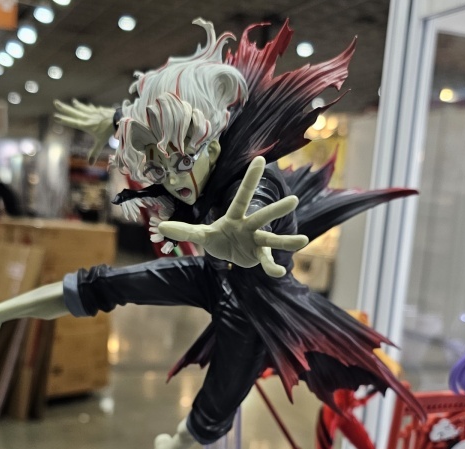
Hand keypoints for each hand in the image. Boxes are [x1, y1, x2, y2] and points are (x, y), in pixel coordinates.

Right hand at [54, 99, 115, 161]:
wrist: (119, 119)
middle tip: (55, 102)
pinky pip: (89, 108)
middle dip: (64, 108)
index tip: (55, 116)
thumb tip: (90, 163)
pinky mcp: (98, 111)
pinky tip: (83, 104)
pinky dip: (85, 106)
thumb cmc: (109, 131)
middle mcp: (87, 117)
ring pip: (81, 108)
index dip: (64, 120)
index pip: (72, 122)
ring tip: (71, 102)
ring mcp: (92, 113)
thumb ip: (94, 152)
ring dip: (75, 106)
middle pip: (73, 112)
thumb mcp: (101, 142)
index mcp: (86, 125)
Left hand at [157, 157, 305, 277]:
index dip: (250, 179)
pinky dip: (272, 268)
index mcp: (235, 216)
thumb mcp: (201, 234)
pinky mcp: (259, 257)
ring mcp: (257, 242)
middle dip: (276, 209)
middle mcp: (250, 226)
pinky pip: (267, 262)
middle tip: (294, 199)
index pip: (242, 196)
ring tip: (304, 240)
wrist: (229, 254)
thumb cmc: (218, 238)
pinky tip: (279, 273)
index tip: (261, 160)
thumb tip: (160, 226)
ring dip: (287, 241)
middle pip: (263, 217)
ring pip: (272, 240)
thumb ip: (184, 230)